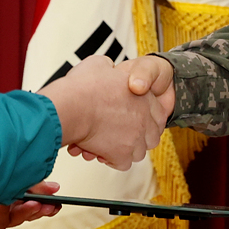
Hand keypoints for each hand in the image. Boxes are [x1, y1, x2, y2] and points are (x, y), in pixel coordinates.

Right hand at [42, 55, 170, 167]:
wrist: (71, 106)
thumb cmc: (82, 87)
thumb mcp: (100, 64)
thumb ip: (110, 68)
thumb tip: (108, 68)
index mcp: (144, 97)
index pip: (157, 114)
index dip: (143, 118)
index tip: (131, 119)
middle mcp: (144, 118)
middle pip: (151, 136)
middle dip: (137, 136)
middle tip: (120, 133)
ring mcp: (135, 138)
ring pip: (138, 152)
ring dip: (124, 149)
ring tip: (108, 142)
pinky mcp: (122, 154)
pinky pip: (123, 163)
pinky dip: (112, 160)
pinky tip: (101, 151)